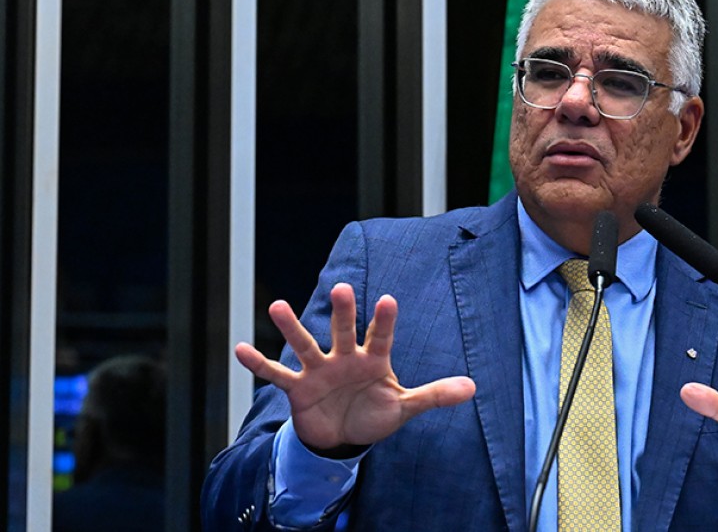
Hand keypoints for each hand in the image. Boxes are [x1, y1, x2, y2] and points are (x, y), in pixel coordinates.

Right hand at [235, 283, 476, 451]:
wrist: (343, 437)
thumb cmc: (375, 414)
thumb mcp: (404, 407)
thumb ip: (434, 395)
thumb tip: (472, 388)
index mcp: (373, 360)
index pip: (380, 337)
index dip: (384, 321)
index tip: (389, 299)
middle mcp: (344, 359)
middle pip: (343, 332)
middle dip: (343, 313)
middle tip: (343, 288)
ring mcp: (319, 371)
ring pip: (304, 345)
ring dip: (291, 327)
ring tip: (276, 305)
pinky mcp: (298, 388)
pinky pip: (276, 375)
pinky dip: (258, 364)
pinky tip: (239, 349)